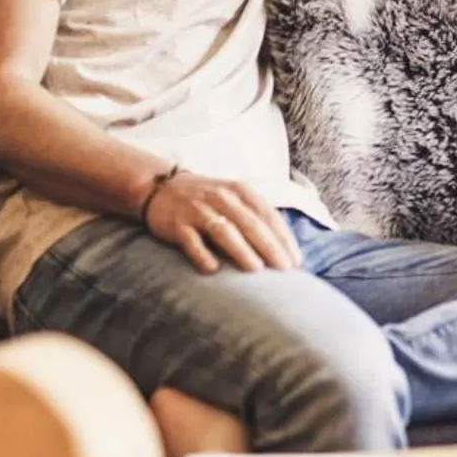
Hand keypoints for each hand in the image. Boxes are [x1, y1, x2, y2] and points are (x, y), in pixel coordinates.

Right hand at [143, 172, 301, 274]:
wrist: (160, 187)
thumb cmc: (208, 199)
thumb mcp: (235, 198)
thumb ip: (256, 216)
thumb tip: (285, 250)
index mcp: (240, 191)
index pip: (268, 215)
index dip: (284, 238)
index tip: (296, 261)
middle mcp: (221, 197)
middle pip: (250, 224)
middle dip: (270, 247)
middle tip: (284, 270)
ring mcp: (198, 210)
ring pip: (223, 230)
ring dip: (241, 250)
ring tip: (256, 269)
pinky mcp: (177, 224)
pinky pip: (191, 241)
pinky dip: (202, 255)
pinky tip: (213, 269)